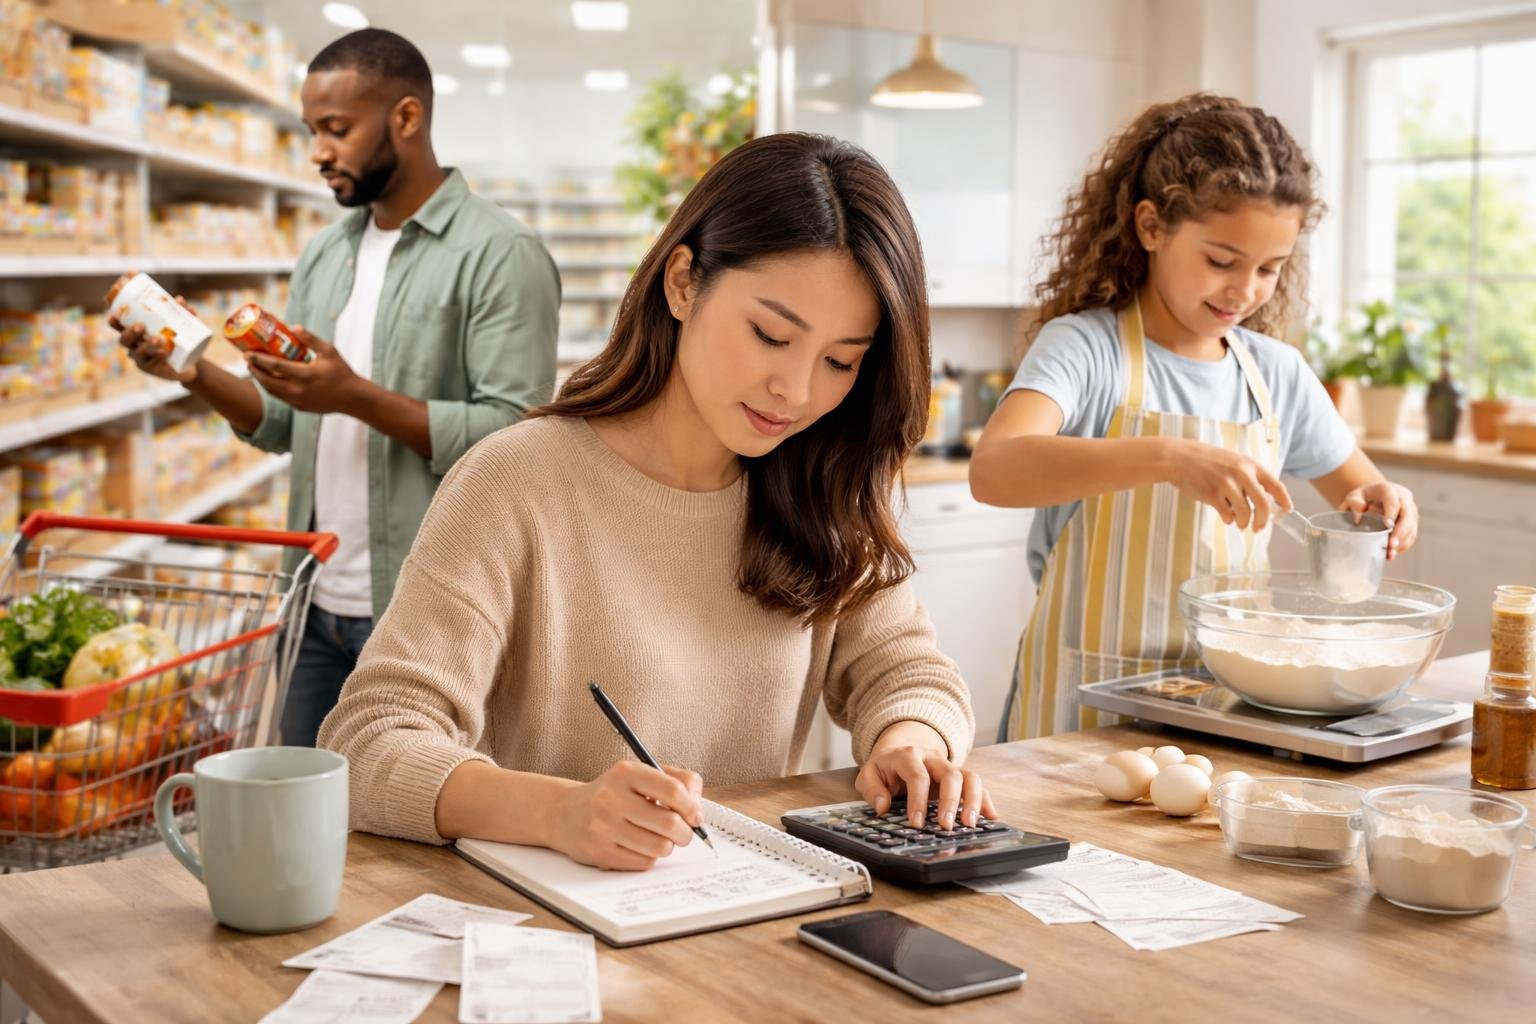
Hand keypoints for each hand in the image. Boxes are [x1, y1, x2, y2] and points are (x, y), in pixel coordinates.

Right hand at [105, 275, 198, 385]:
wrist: (190, 363)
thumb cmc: (179, 338)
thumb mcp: (182, 323)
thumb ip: (181, 311)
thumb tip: (179, 299)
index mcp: (135, 332)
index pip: (120, 326)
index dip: (114, 321)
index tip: (113, 315)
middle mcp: (134, 345)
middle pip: (124, 340)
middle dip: (130, 333)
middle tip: (140, 326)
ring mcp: (141, 358)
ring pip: (137, 353)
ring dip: (146, 345)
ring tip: (158, 340)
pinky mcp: (151, 368)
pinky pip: (151, 364)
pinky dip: (157, 358)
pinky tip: (163, 354)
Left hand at [245, 327, 361, 413]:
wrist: (352, 398)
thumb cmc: (341, 372)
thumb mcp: (329, 351)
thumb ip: (311, 339)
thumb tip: (293, 327)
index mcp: (305, 374)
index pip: (274, 365)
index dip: (258, 359)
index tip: (247, 353)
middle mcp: (298, 389)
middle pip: (267, 380)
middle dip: (254, 369)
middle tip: (247, 359)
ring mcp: (298, 400)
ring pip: (271, 390)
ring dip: (260, 379)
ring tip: (255, 368)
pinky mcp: (299, 407)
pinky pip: (280, 396)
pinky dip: (271, 387)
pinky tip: (270, 379)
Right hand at [548, 761, 703, 870]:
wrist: (565, 813)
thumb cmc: (612, 794)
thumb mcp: (639, 775)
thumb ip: (675, 780)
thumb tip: (698, 807)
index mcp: (626, 773)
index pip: (672, 790)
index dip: (692, 807)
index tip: (696, 816)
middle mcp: (612, 798)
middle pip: (669, 823)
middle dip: (685, 833)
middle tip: (683, 833)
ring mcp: (603, 827)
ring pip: (659, 847)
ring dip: (667, 846)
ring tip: (659, 839)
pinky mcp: (599, 852)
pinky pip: (643, 863)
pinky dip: (649, 857)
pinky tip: (639, 846)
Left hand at [856, 721, 995, 830]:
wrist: (898, 750)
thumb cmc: (885, 768)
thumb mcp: (869, 774)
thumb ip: (871, 789)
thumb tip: (883, 807)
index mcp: (908, 756)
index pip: (918, 776)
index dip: (918, 800)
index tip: (917, 823)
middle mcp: (933, 758)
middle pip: (950, 774)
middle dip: (950, 801)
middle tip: (946, 826)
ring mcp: (949, 766)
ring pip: (969, 777)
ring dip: (973, 800)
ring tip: (970, 824)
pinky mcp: (959, 777)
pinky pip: (977, 785)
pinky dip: (986, 800)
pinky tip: (991, 818)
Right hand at [1165, 438, 1289, 531]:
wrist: (1180, 457)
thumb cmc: (1207, 460)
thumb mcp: (1233, 461)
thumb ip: (1249, 476)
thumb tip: (1264, 499)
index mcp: (1250, 465)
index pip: (1276, 485)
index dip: (1284, 500)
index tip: (1287, 510)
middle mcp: (1241, 474)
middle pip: (1263, 504)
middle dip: (1263, 521)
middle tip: (1259, 528)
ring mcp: (1226, 484)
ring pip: (1245, 512)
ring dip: (1243, 522)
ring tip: (1239, 524)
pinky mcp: (1212, 495)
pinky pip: (1227, 514)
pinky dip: (1228, 519)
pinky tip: (1226, 517)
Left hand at [1340, 481, 1417, 559]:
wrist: (1375, 497)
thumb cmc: (1363, 498)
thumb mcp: (1353, 497)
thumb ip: (1354, 503)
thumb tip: (1358, 518)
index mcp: (1388, 490)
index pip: (1393, 501)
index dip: (1391, 514)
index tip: (1388, 526)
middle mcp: (1403, 499)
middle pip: (1408, 516)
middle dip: (1400, 532)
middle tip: (1391, 545)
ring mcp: (1410, 511)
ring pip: (1411, 527)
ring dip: (1402, 542)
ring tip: (1390, 554)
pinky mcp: (1412, 523)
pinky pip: (1411, 535)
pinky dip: (1403, 545)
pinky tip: (1392, 554)